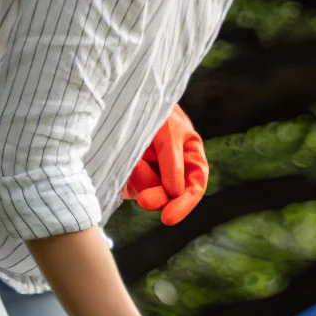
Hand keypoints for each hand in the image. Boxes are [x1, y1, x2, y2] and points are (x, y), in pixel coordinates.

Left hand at [124, 105, 207, 224]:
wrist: (121, 97)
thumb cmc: (153, 108)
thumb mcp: (168, 130)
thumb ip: (172, 161)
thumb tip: (175, 193)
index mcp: (190, 156)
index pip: (195, 186)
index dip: (185, 204)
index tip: (168, 218)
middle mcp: (172, 168)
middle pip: (170, 195)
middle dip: (158, 197)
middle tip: (145, 201)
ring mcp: (150, 172)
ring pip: (147, 190)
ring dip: (139, 178)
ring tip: (132, 155)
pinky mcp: (129, 174)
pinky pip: (128, 185)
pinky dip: (125, 176)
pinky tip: (123, 159)